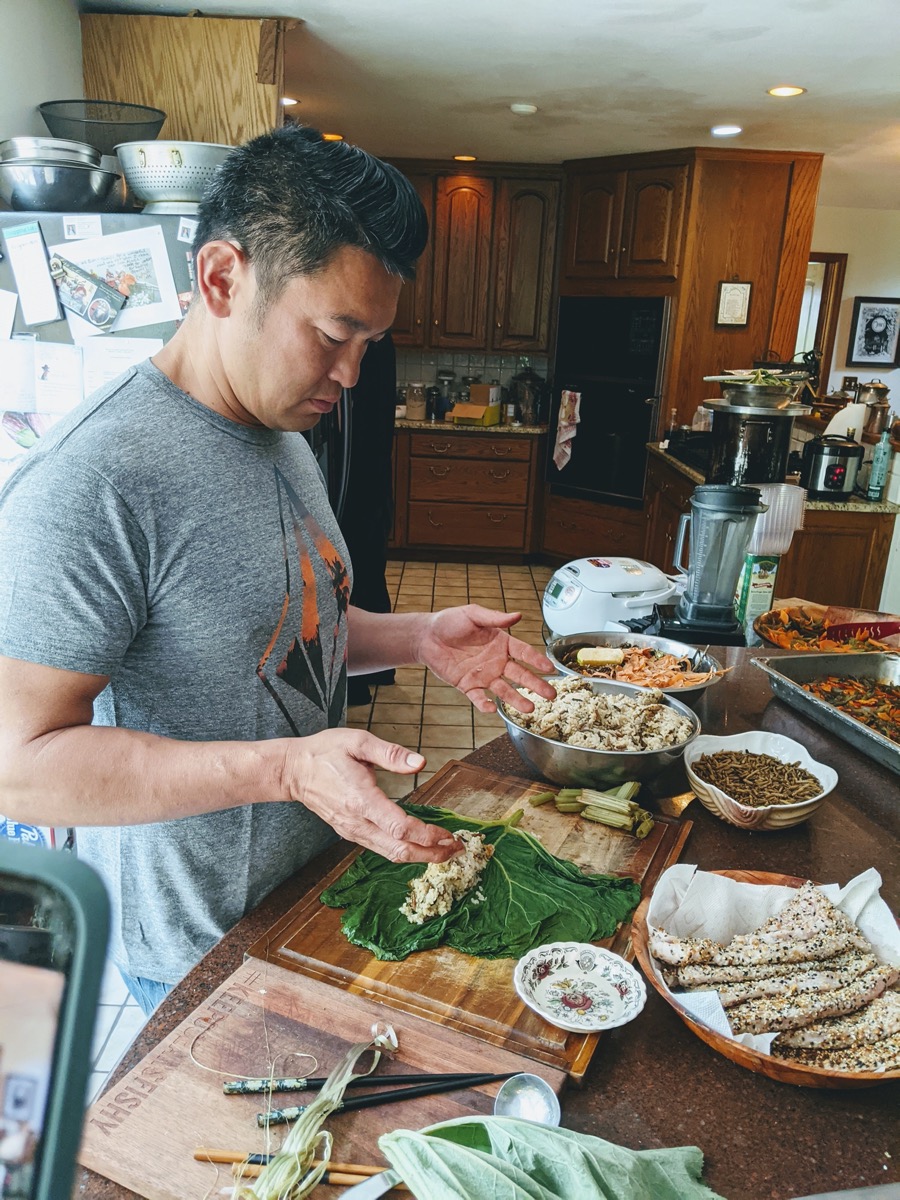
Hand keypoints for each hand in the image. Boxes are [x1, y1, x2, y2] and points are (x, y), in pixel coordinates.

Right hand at [281, 727, 460, 861]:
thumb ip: (390, 753)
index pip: (399, 827)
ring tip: (445, 850)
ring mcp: (352, 831)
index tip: (448, 834)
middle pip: (399, 850)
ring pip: (390, 854)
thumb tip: (420, 763)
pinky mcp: (351, 833)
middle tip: (456, 849)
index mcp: (360, 799)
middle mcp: (356, 822)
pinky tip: (420, 845)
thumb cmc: (324, 753)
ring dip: (420, 856)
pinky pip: (381, 849)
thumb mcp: (357, 741)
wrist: (293, 770)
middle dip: (431, 853)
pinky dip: (404, 851)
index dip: (427, 835)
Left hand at [414, 604, 555, 712]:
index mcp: (501, 643)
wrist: (426, 636)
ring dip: (516, 699)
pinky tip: (491, 709)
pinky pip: (479, 697)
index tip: (550, 668)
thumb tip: (517, 615)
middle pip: (520, 675)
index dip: (537, 660)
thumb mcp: (472, 614)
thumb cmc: (449, 622)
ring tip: (529, 709)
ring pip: (504, 690)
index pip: (524, 653)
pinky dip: (485, 704)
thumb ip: (494, 618)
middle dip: (536, 685)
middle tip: (551, 694)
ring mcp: (483, 675)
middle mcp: (496, 661)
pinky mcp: (468, 685)